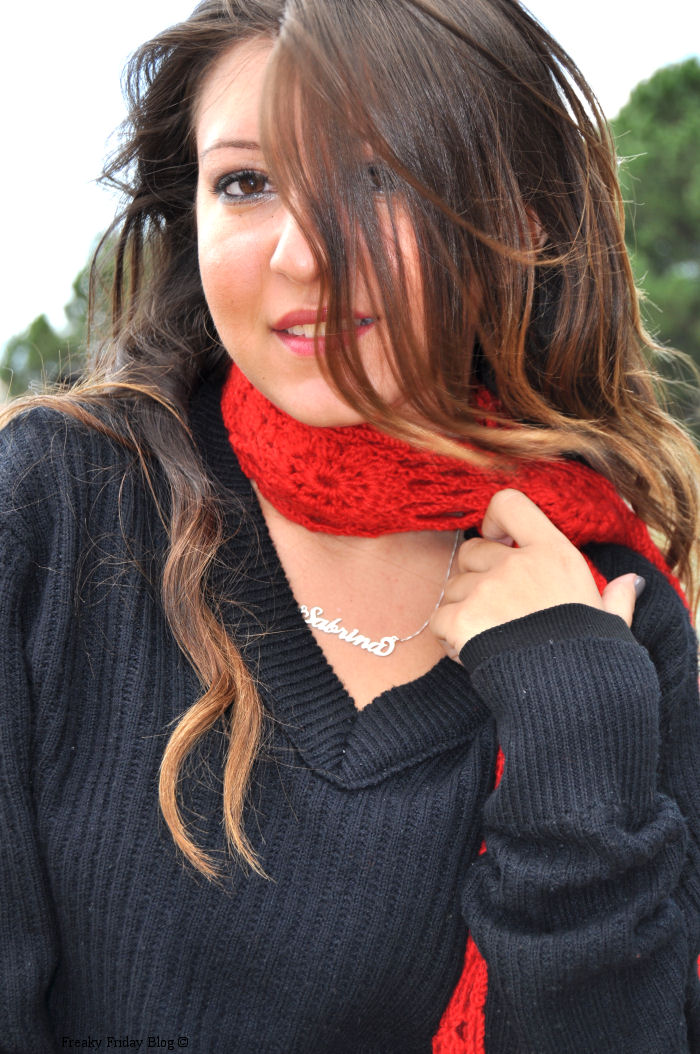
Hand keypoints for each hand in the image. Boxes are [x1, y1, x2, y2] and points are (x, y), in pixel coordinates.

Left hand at [429, 489, 639, 658]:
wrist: (571, 699)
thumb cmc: (592, 660)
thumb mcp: (611, 623)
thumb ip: (616, 598)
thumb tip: (631, 583)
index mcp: (554, 554)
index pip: (509, 504)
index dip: (495, 520)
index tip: (498, 539)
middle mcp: (517, 564)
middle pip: (471, 550)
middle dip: (474, 576)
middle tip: (495, 610)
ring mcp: (487, 589)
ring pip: (452, 588)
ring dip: (463, 611)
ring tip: (490, 641)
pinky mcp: (463, 618)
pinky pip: (440, 620)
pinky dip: (449, 639)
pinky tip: (472, 656)